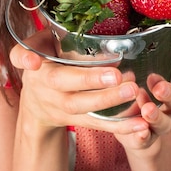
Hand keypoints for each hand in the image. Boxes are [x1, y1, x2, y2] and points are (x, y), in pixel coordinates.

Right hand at [9, 32, 148, 134]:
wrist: (36, 102)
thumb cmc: (44, 61)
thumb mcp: (36, 46)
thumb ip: (32, 45)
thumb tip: (31, 60)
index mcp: (41, 72)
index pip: (33, 65)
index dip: (30, 63)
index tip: (35, 62)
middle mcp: (50, 93)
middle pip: (69, 92)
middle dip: (93, 83)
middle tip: (119, 76)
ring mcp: (64, 110)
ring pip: (85, 111)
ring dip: (111, 104)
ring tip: (134, 93)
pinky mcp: (79, 121)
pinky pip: (99, 124)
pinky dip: (120, 125)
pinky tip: (140, 123)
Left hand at [116, 41, 170, 150]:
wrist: (126, 127)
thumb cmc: (132, 89)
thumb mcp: (134, 68)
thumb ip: (135, 56)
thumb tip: (128, 33)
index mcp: (170, 82)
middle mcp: (169, 104)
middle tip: (157, 85)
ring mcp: (159, 123)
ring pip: (168, 123)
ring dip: (158, 116)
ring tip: (146, 110)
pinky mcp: (145, 139)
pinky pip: (148, 141)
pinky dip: (144, 137)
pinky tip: (139, 132)